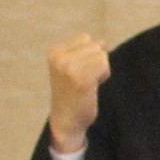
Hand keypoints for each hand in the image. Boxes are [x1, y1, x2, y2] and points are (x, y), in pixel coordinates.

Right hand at [46, 33, 111, 155]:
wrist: (66, 120)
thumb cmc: (73, 94)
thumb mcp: (72, 67)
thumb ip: (85, 52)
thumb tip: (102, 42)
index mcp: (54, 52)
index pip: (85, 39)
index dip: (89, 55)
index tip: (78, 72)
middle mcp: (59, 58)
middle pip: (95, 46)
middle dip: (96, 62)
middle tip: (84, 80)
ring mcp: (69, 68)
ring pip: (101, 56)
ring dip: (101, 70)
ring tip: (88, 84)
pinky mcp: (81, 79)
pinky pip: (104, 66)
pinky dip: (104, 76)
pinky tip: (92, 88)